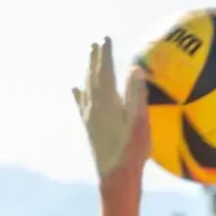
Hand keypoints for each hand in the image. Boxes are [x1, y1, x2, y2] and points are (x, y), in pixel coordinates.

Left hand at [73, 37, 150, 186]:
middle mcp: (94, 106)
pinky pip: (81, 103)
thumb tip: (134, 68)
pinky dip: (79, 93)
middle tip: (96, 44)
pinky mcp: (89, 127)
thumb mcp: (139, 121)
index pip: (106, 70)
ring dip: (88, 71)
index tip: (106, 38)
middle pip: (93, 76)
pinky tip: (76, 89)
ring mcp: (89, 117)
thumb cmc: (132, 150)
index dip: (106, 54)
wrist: (115, 177)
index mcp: (107, 101)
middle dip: (95, 59)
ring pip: (86, 87)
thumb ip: (136, 94)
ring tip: (89, 59)